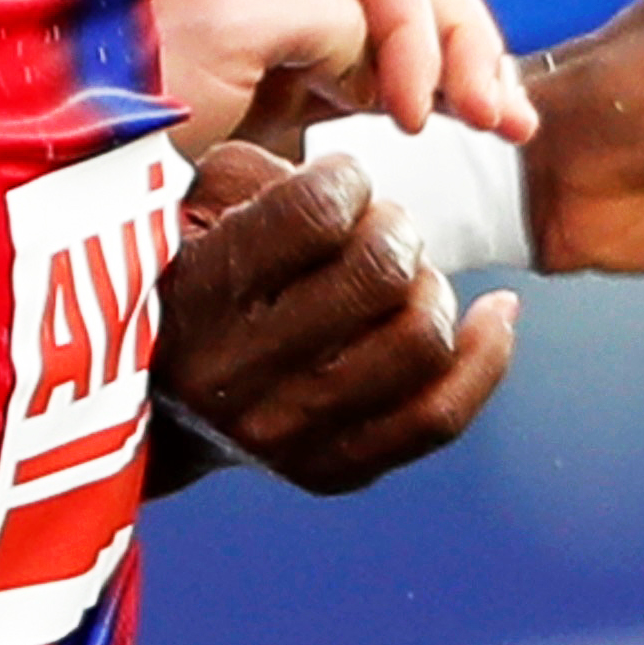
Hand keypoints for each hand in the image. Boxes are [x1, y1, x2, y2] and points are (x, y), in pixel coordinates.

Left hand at [142, 0, 532, 142]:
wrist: (47, 133)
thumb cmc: (115, 63)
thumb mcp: (227, 25)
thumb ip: (325, 21)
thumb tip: (375, 54)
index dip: (423, 34)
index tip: (419, 113)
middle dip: (464, 47)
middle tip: (505, 120)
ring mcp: (288, 13)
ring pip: (406, 29)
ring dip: (460, 72)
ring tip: (506, 127)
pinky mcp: (286, 73)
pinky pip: (377, 73)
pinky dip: (423, 97)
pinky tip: (460, 127)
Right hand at [154, 134, 516, 495]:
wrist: (151, 411)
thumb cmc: (182, 287)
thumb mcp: (184, 211)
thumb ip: (253, 175)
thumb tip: (349, 183)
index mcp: (196, 296)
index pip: (315, 214)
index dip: (347, 179)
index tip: (340, 183)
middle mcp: (238, 374)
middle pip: (379, 273)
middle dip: (396, 230)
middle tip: (379, 229)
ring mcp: (287, 432)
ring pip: (419, 341)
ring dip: (431, 289)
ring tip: (406, 278)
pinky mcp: (332, 469)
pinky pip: (441, 415)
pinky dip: (485, 355)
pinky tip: (492, 313)